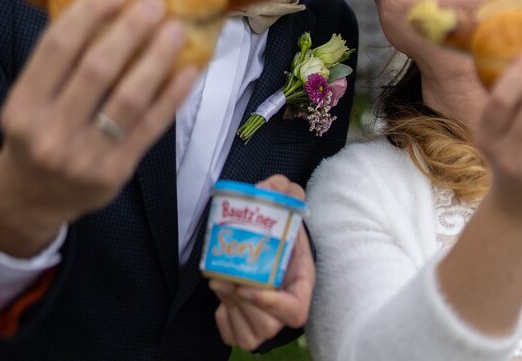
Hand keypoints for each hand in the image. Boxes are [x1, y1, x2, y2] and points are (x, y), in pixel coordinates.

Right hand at [0, 0, 197, 256]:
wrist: (32, 199)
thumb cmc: (38, 134)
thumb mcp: (31, 99)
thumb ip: (60, 62)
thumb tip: (106, 6)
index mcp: (23, 106)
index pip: (57, 48)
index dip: (89, 12)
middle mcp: (50, 131)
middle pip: (98, 69)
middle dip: (131, 30)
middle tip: (155, 3)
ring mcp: (85, 155)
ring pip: (130, 97)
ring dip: (158, 57)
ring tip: (176, 29)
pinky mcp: (116, 171)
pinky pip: (152, 126)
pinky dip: (173, 95)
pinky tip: (189, 70)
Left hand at [210, 175, 313, 350]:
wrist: (266, 243)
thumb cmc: (280, 228)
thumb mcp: (285, 205)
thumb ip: (284, 191)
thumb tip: (274, 185)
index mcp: (301, 285)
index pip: (295, 311)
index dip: (272, 305)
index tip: (247, 287)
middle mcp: (286, 309)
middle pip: (267, 324)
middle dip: (241, 304)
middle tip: (224, 280)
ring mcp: (268, 322)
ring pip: (249, 333)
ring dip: (231, 309)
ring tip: (220, 283)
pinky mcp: (248, 327)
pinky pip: (234, 336)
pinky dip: (224, 322)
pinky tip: (222, 302)